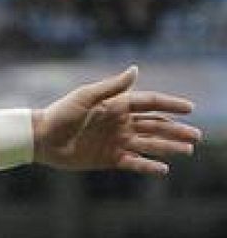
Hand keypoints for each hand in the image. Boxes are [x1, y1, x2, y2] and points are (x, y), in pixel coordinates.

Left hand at [35, 67, 199, 174]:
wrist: (41, 139)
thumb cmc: (60, 114)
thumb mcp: (85, 97)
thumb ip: (111, 87)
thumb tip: (136, 69)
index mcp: (117, 106)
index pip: (150, 103)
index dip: (170, 105)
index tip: (190, 108)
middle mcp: (120, 123)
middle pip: (156, 125)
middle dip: (176, 130)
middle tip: (196, 136)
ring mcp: (116, 142)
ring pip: (149, 144)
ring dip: (169, 147)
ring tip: (188, 150)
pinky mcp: (108, 159)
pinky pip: (134, 162)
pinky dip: (148, 165)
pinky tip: (163, 168)